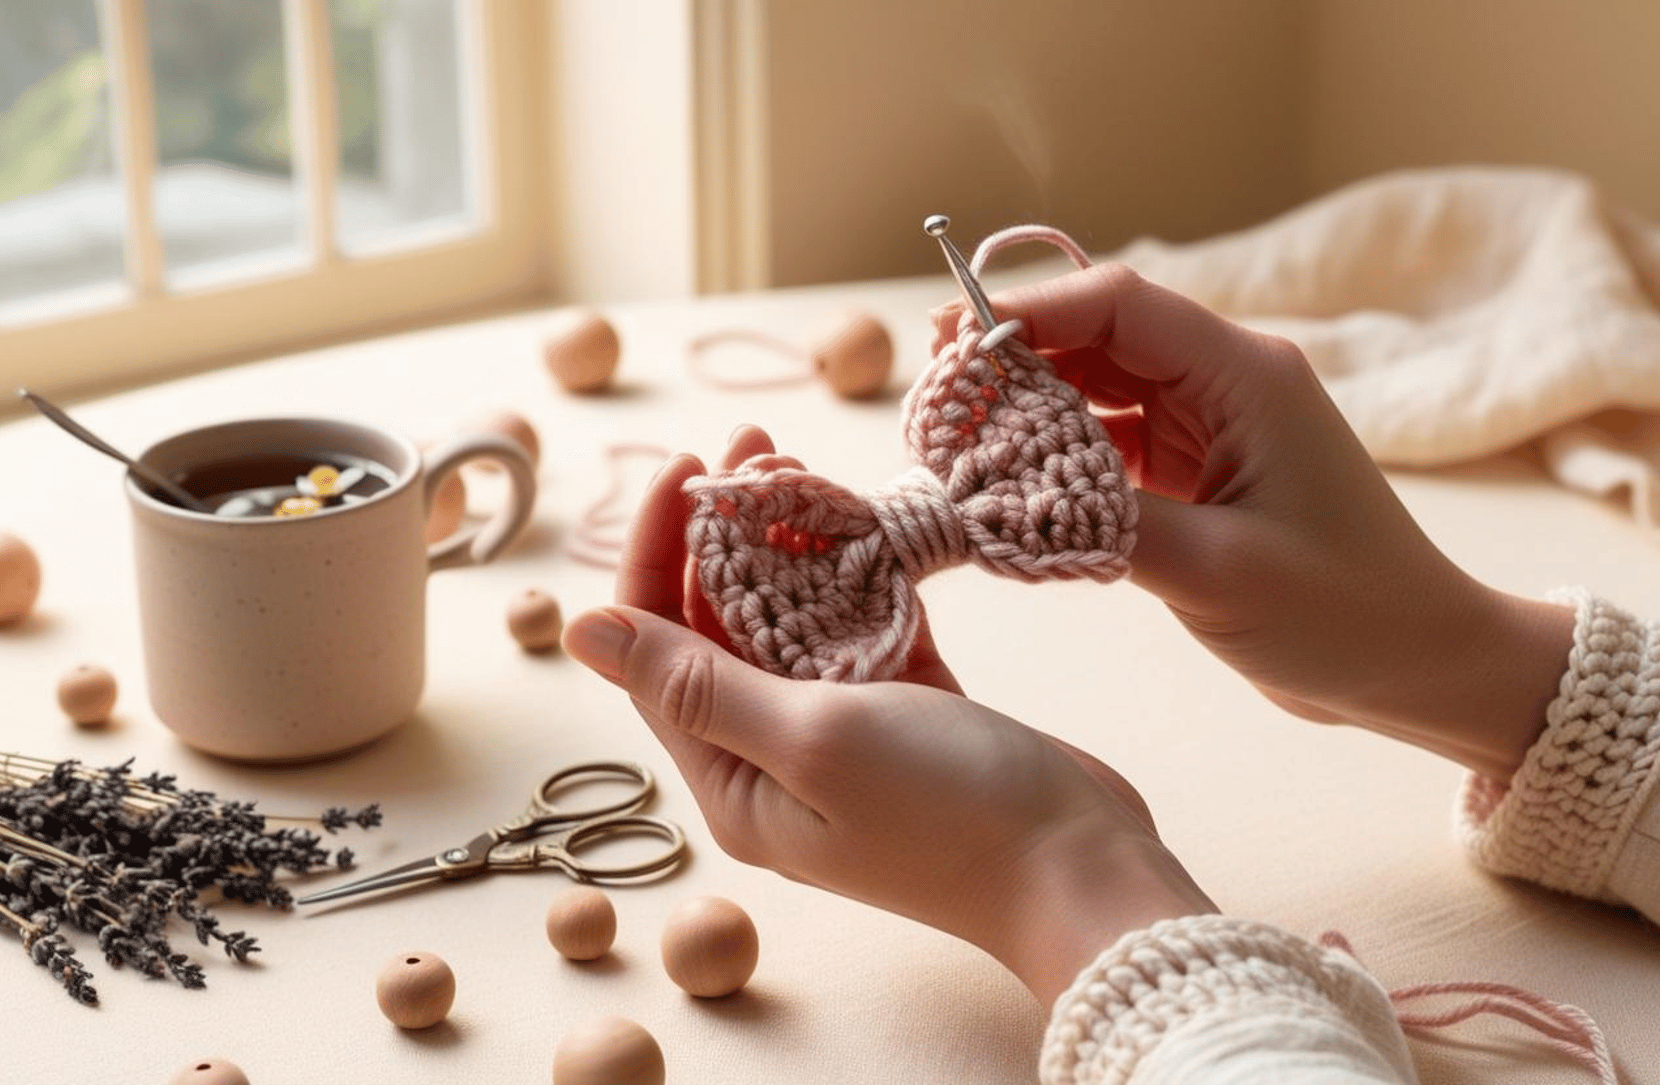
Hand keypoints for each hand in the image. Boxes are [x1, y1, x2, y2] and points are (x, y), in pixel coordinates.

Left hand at [563, 426, 1214, 1005]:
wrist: (1083, 871)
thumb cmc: (947, 817)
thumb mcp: (810, 740)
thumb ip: (698, 682)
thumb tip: (576, 628)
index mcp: (730, 780)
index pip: (656, 651)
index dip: (656, 554)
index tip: (687, 469)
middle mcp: (775, 759)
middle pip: (721, 627)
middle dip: (727, 532)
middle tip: (753, 442)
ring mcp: (847, 736)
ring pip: (795, 619)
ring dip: (793, 544)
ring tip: (802, 465)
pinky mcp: (911, 713)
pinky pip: (865, 628)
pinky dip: (862, 576)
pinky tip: (863, 518)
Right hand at [935, 265, 1572, 778]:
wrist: (1419, 666)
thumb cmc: (1344, 615)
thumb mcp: (1217, 572)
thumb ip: (1104, 521)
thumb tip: (996, 497)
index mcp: (1247, 376)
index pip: (1118, 304)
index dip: (1028, 313)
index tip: (951, 348)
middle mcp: (1225, 384)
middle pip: (1096, 336)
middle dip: (1013, 360)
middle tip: (933, 399)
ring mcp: (1211, 428)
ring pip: (1095, 389)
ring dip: (1027, 411)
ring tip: (954, 443)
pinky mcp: (1198, 474)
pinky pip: (1109, 444)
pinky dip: (1056, 459)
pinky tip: (1007, 486)